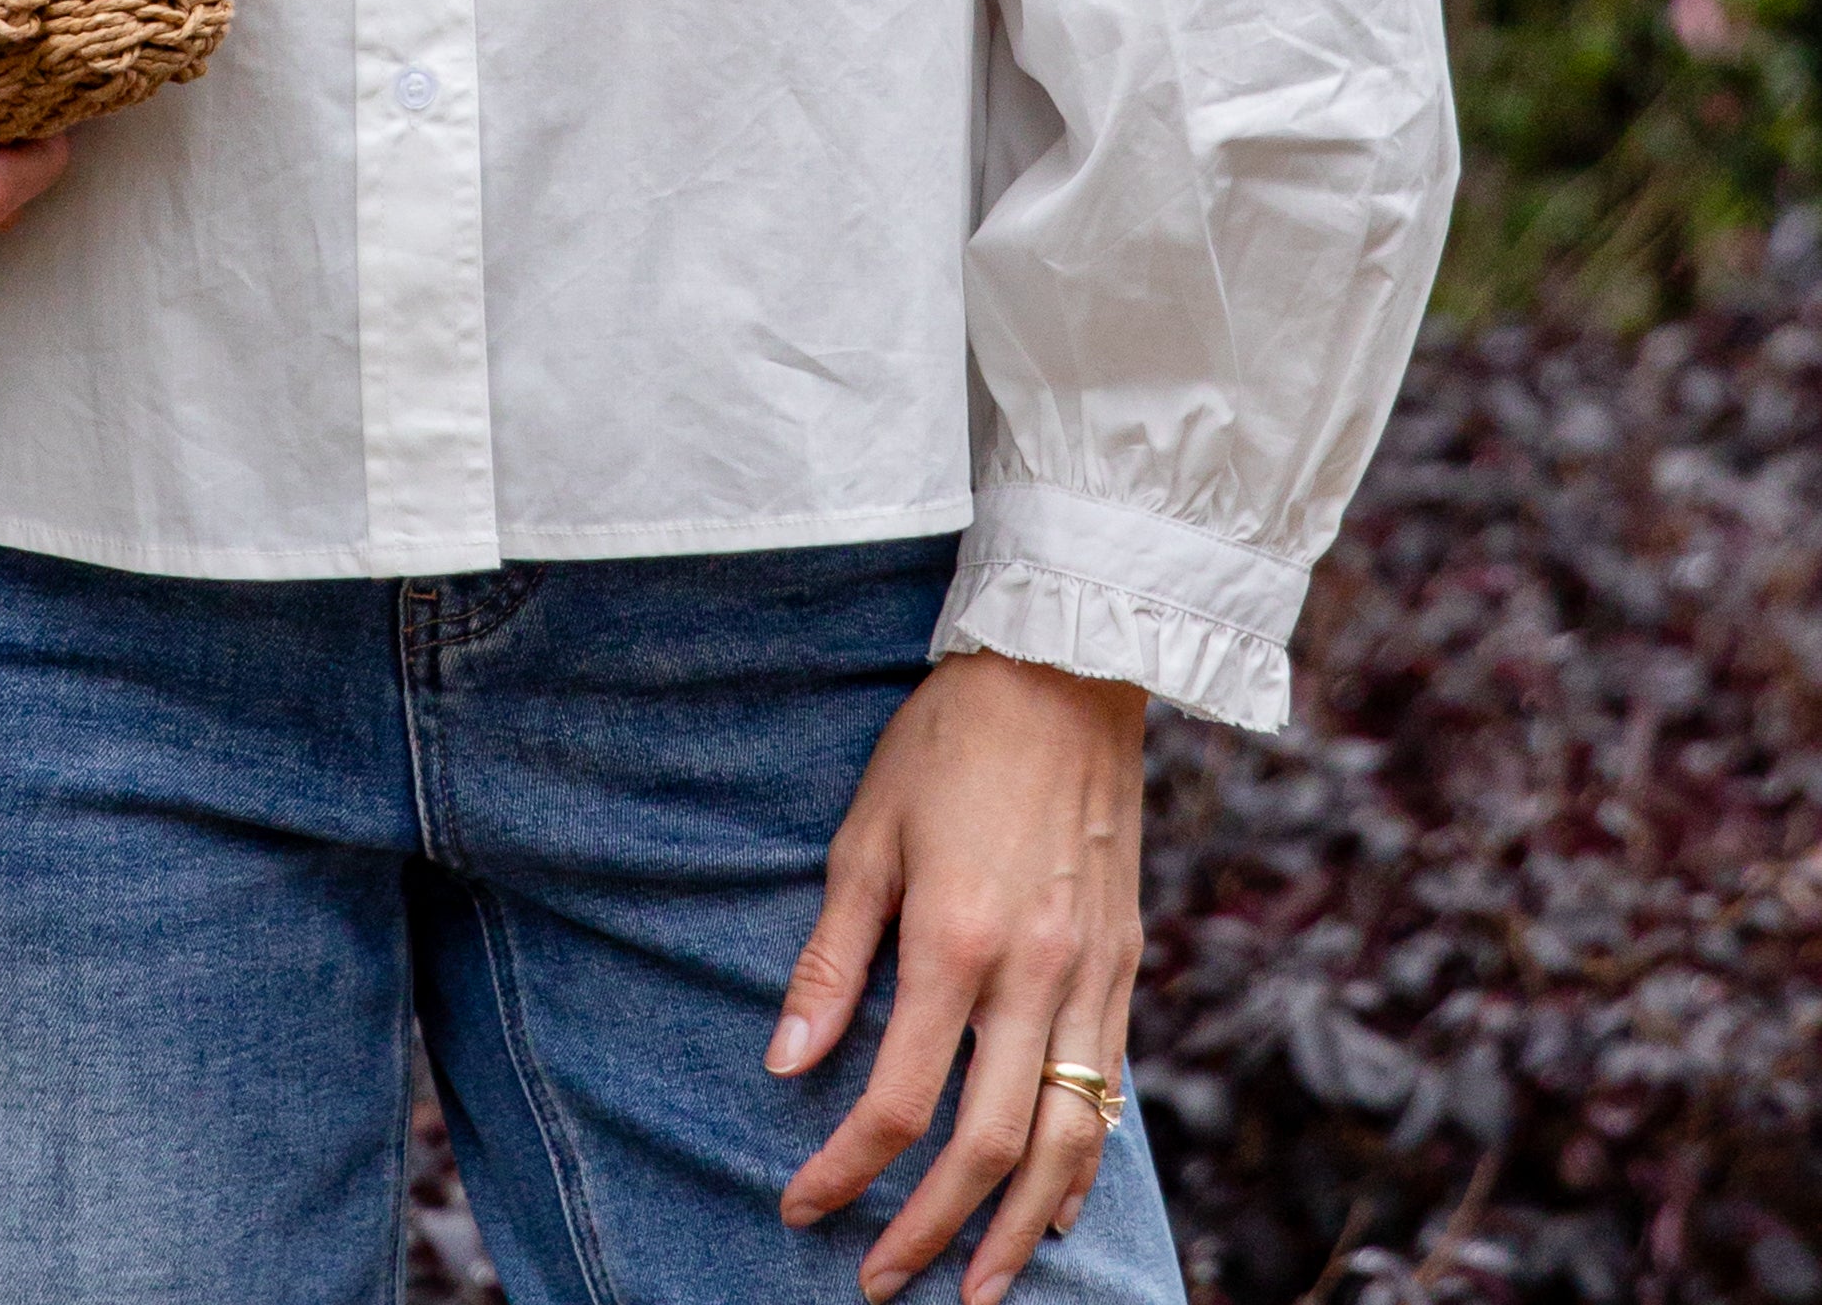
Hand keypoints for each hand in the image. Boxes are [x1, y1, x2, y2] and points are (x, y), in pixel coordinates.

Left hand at [769, 648, 1144, 1304]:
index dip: (847, 1170)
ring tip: (978, 1286)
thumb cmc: (948, 741)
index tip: (803, 1208)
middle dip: (930, 1230)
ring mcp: (1092, 975)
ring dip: (1019, 1228)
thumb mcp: (866, 833)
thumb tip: (787, 1066)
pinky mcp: (1126, 965)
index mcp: (956, 940)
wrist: (1064, 669)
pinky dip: (1081, 1164)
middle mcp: (1034, 973)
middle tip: (880, 1282)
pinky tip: (1053, 1203)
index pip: (898, 1099)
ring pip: (1065, 1141)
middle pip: (988, 1146)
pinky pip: (1110, 1091)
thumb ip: (832, 958)